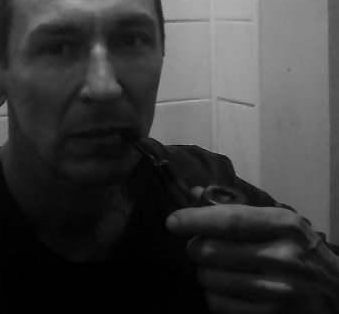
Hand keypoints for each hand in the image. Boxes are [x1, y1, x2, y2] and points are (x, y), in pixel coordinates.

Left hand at [166, 204, 338, 313]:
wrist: (337, 295)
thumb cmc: (302, 253)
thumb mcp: (280, 224)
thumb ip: (239, 210)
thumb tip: (196, 192)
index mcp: (283, 225)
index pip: (229, 220)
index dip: (195, 220)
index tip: (172, 222)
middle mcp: (283, 257)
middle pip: (212, 252)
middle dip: (197, 249)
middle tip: (201, 248)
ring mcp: (278, 292)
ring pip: (211, 282)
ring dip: (206, 275)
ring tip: (219, 271)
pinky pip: (220, 308)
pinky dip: (216, 299)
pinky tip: (229, 292)